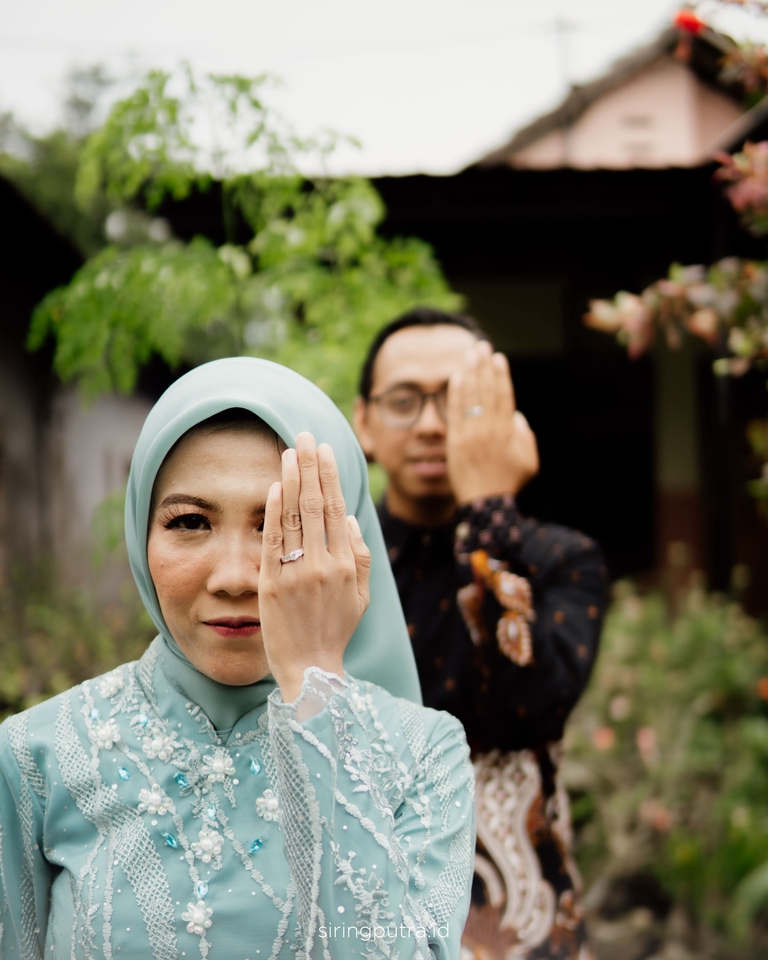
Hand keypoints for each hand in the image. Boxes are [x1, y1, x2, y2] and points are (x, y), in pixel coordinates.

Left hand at [259, 432, 370, 702]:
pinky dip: (273, 513)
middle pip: (316, 504)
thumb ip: (359, 556)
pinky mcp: (272, 585)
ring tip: (288, 451)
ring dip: (291, 480)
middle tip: (304, 435)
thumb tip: (348, 517)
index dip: (329, 476)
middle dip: (310, 466)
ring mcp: (297, 574)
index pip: (337, 508)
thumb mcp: (361, 597)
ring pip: (294, 517)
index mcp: (348, 564)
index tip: (324, 449)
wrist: (311, 670)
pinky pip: (273, 541)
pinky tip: (273, 487)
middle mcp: (325, 564)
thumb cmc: (336, 632)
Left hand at [446, 341, 538, 503]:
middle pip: (486, 390)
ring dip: (469, 373)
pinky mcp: (455, 442)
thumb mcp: (529, 460)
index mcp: (508, 431)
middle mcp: (489, 429)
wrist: (486, 503)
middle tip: (481, 347)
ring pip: (470, 397)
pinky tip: (455, 377)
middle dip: (484, 366)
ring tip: (469, 355)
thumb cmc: (509, 482)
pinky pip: (455, 412)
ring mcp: (471, 434)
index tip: (498, 358)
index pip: (504, 395)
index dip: (501, 375)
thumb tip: (516, 416)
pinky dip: (455, 394)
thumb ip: (525, 435)